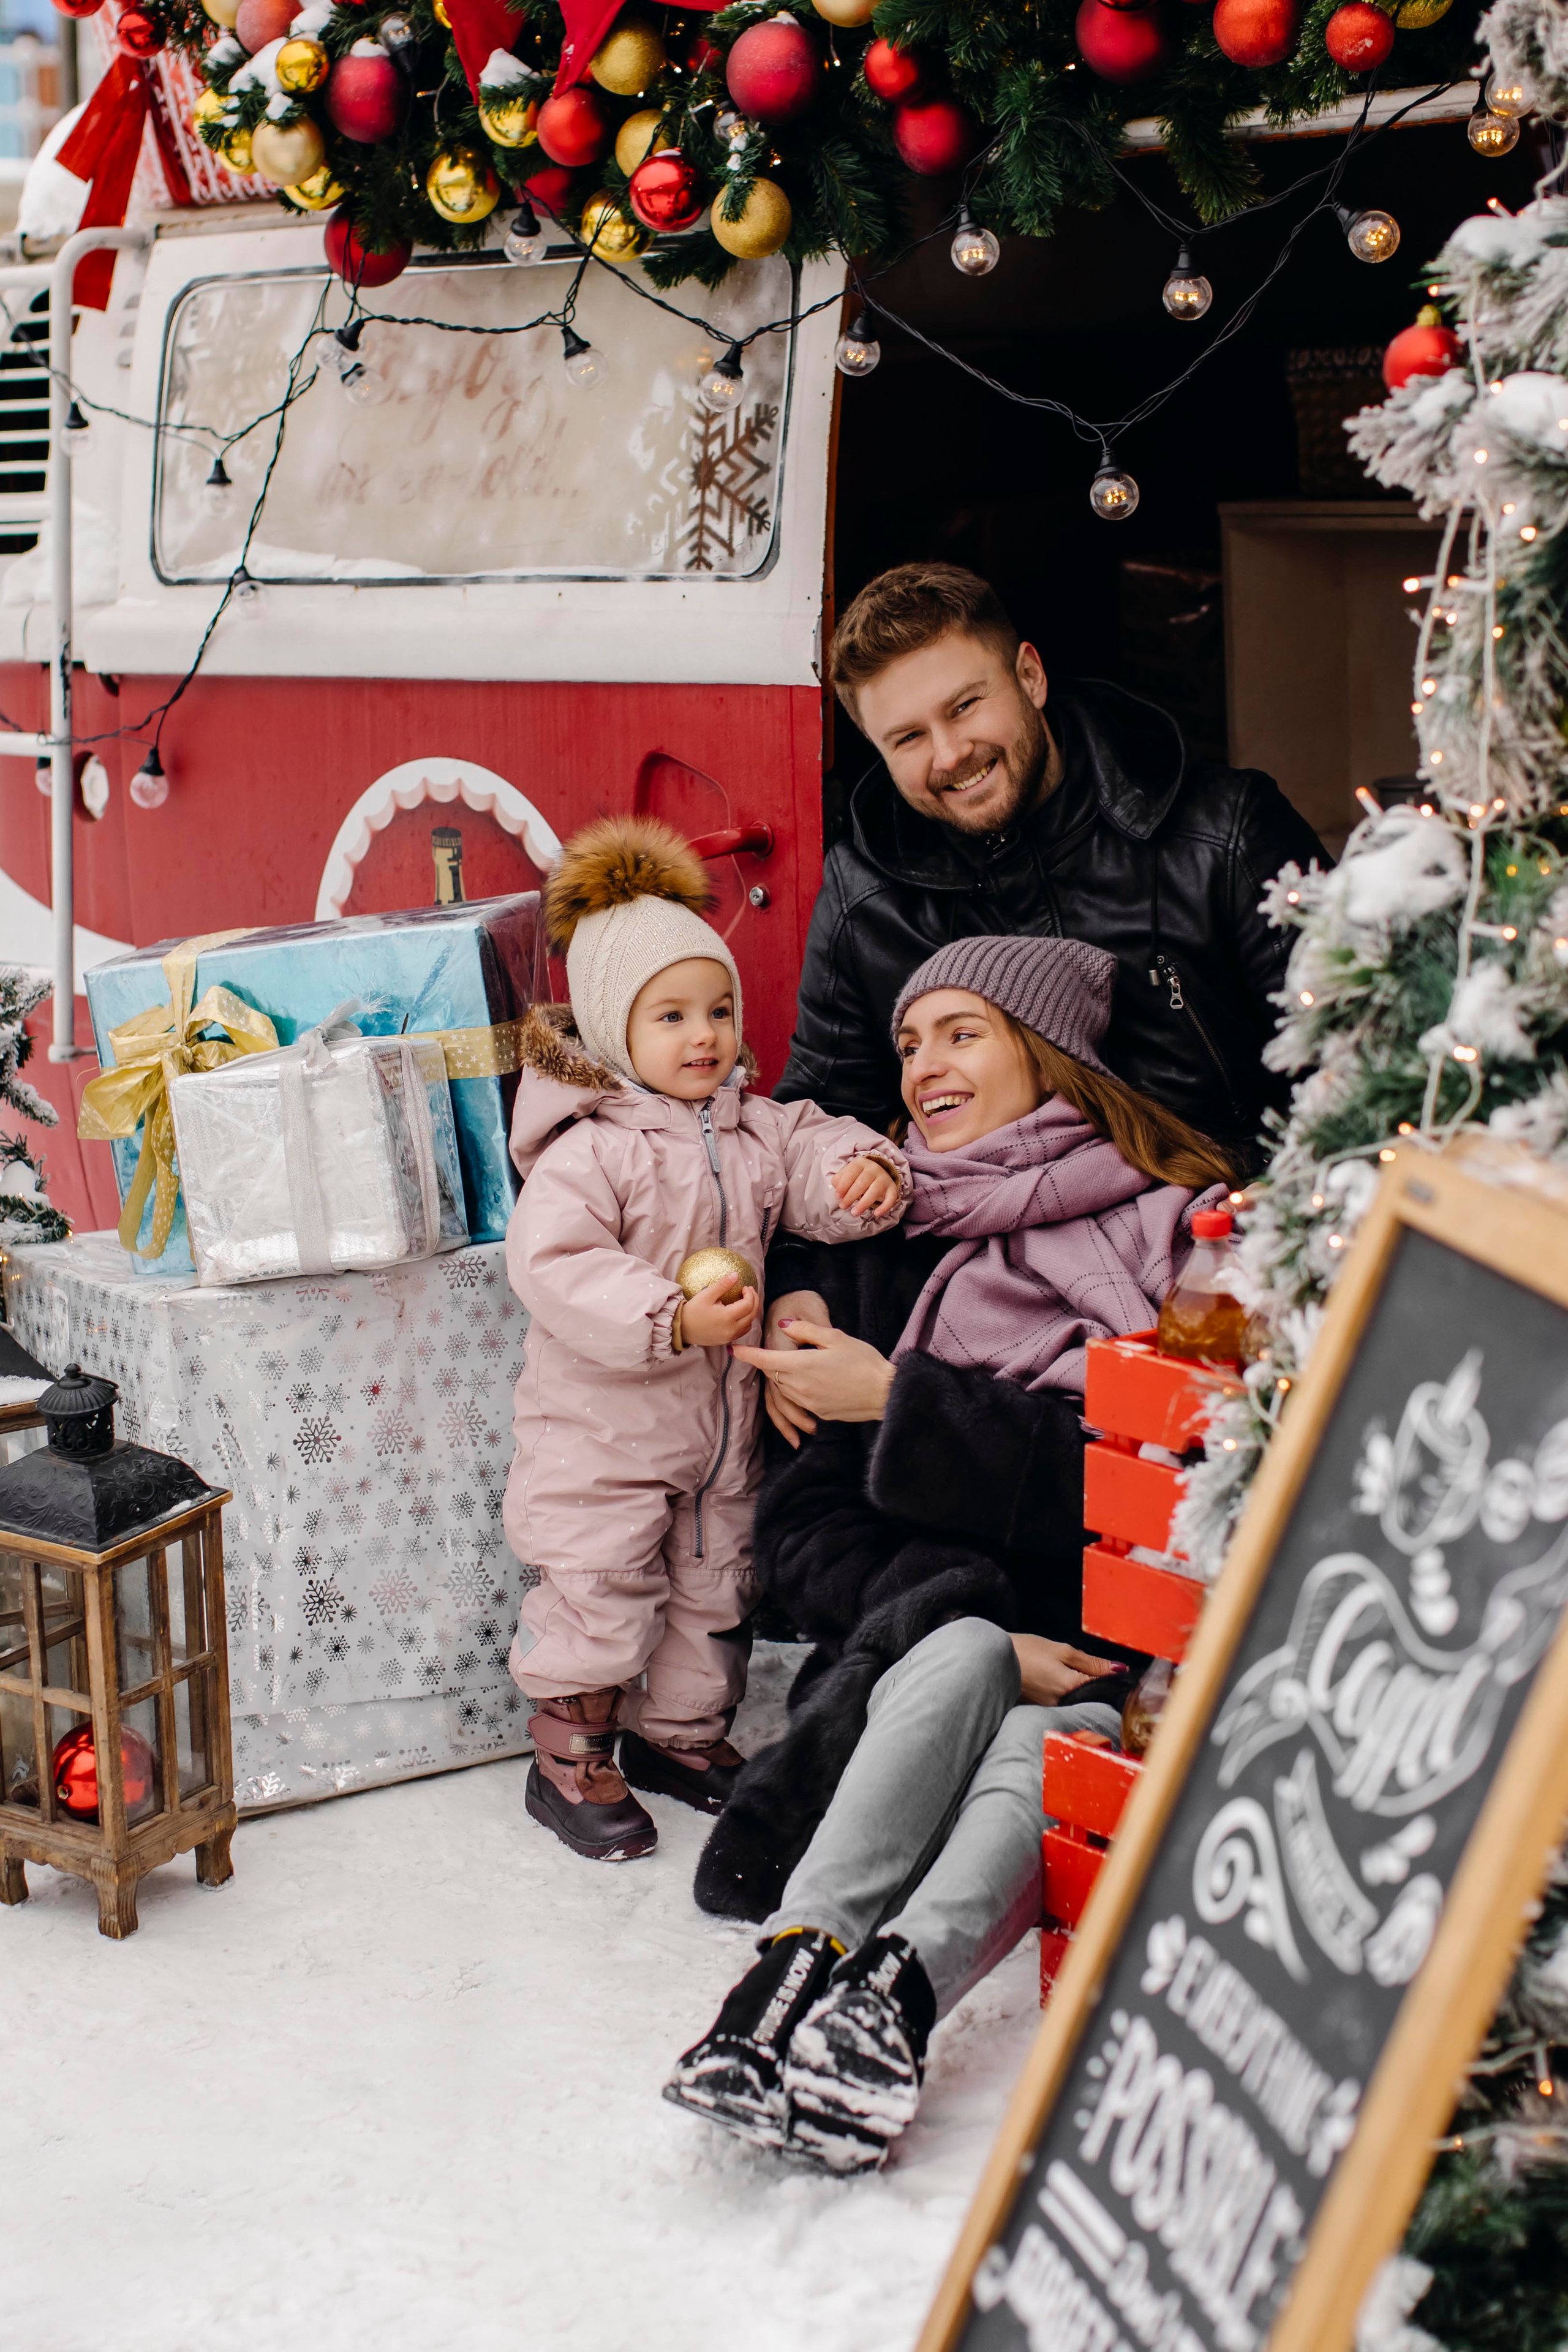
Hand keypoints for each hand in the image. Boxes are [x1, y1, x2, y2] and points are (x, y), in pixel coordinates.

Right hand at [681, 1281, 759, 1349]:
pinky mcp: (726, 1340)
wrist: (682, 1329)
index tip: (744, 1287)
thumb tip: (736, 1274)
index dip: (750, 1294)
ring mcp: (729, 1337)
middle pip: (752, 1314)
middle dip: (754, 1301)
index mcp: (727, 1317)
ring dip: (751, 1312)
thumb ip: (723, 1285)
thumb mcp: (707, 1295)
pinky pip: (742, 1331)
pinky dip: (745, 1321)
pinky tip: (739, 1313)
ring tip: (746, 1301)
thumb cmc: (693, 1311)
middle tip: (749, 1291)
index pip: (748, 1305)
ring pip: (749, 1324)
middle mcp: (731, 1329)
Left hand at [734, 1317, 895, 1435]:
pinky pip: (799, 1402)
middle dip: (769, 1364)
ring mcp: (808, 1403)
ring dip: (784, 1378)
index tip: (735, 1349)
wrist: (885, 1393)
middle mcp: (799, 1387)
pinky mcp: (819, 1413)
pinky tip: (813, 1382)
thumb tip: (785, 1325)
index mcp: (801, 1366)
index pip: (764, 1360)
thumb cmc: (863, 1361)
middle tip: (769, 1352)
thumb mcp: (835, 1337)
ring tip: (796, 1366)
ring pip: (784, 1389)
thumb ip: (806, 1331)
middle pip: (773, 1375)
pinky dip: (798, 1391)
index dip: (747, 1354)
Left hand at [831, 1156, 900, 1218]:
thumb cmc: (857, 1176)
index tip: (838, 1197)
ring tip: (854, 1213)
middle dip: (851, 1196)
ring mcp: (884, 1178)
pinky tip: (876, 1214)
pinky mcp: (892, 1188)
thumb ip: (839, 1181)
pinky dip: (884, 1207)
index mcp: (860, 1163)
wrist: (877, 1174)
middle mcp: (874, 1168)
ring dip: (864, 1203)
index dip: (843, 1186)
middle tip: (843, 1206)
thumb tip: (838, 1191)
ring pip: (875, 1191)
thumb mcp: (847, 1174)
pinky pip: (890, 1198)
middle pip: (862, 1183)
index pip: (851, 1173)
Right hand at [1012, 1633, 1125, 1707]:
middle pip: (1089, 1696)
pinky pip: (1060, 1701)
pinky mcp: (1040, 1709)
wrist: (993, 1659)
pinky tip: (1052, 1679)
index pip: (1101, 1687)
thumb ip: (1091, 1663)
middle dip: (1091, 1684)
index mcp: (1069, 1687)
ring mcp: (1050, 1709)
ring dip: (1076, 1687)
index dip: (1108, 1677)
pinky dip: (1062, 1691)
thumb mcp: (1061, 1650)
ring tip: (1061, 1672)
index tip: (1113, 1670)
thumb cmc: (1026, 1650)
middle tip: (1080, 1668)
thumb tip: (1118, 1669)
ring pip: (1075, 1699)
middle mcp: (1061, 1704)